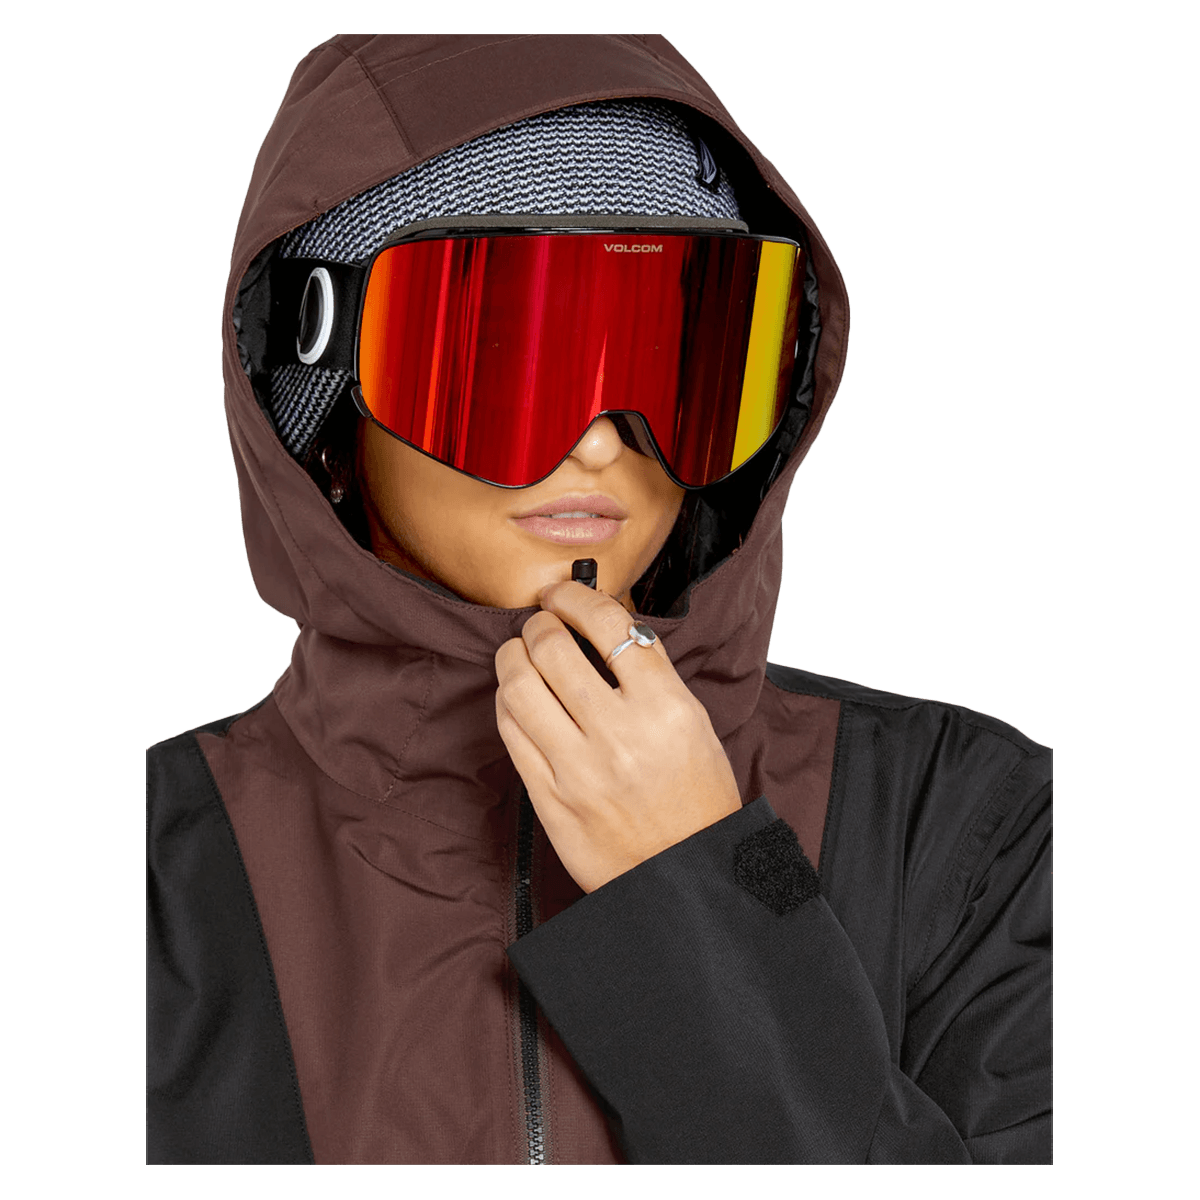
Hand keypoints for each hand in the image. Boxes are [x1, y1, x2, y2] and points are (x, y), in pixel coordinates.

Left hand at [494, 580, 741, 893]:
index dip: (576, 597)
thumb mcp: (693, 724)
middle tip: (541, 621)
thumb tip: (601, 627)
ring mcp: (578, 769)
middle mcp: (620, 735)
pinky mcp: (548, 797)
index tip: (563, 593)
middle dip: (539, 623)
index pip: (609, 626)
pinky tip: (517, 694)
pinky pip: (510, 730)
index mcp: (666, 708)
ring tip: (521, 652)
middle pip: (553, 649)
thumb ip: (650, 675)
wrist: (684, 874)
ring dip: (513, 655)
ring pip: (520, 685)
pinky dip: (507, 700)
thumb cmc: (695, 797)